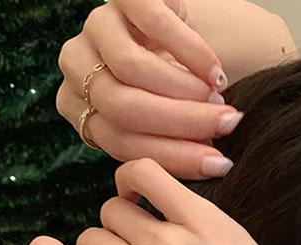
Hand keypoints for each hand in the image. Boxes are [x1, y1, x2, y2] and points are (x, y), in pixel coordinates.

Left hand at [56, 0, 242, 178]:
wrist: (172, 29)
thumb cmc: (169, 83)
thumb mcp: (161, 117)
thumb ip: (172, 143)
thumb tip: (212, 165)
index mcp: (78, 106)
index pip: (120, 142)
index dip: (173, 157)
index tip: (218, 164)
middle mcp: (75, 66)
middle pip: (122, 107)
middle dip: (181, 123)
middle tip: (225, 128)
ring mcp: (94, 27)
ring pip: (130, 69)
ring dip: (184, 89)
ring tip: (217, 99)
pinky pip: (154, 23)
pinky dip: (192, 52)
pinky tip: (216, 72)